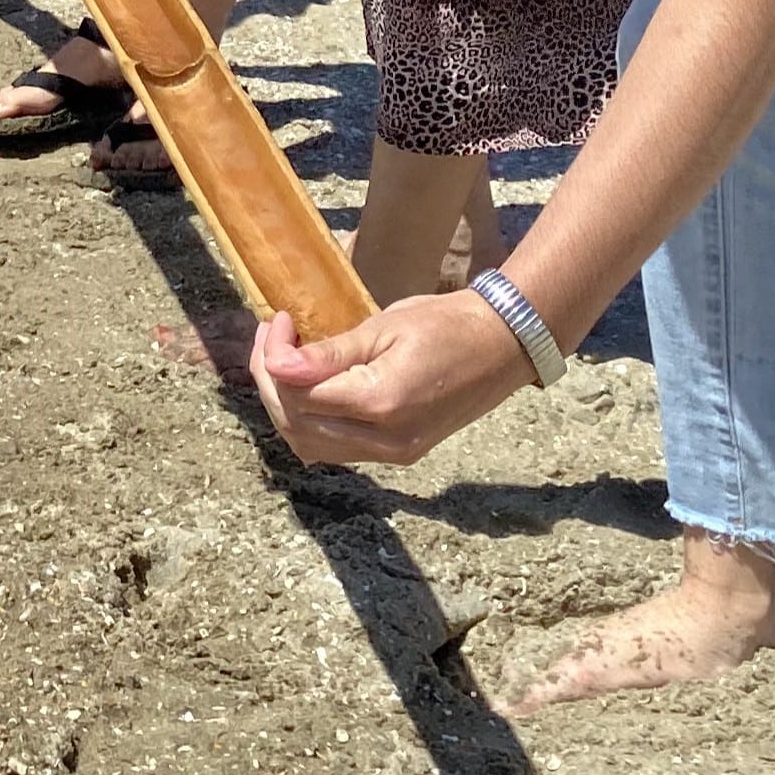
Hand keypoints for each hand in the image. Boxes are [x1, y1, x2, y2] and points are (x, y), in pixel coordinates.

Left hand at [248, 291, 533, 468]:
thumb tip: (277, 365)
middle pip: (297, 425)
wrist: (503, 346)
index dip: (273, 358)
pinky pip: (337, 449)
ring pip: (312, 445)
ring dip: (286, 407)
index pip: (299, 394)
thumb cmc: (447, 324)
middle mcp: (385, 440)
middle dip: (270, 383)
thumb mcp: (384, 327)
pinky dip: (311, 423)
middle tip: (271, 339)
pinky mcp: (399, 453)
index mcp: (381, 403)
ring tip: (283, 362)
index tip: (276, 321)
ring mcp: (394, 453)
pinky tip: (309, 388)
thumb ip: (330, 353)